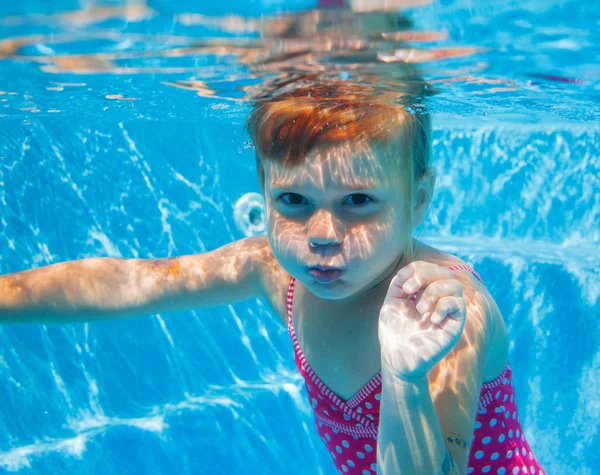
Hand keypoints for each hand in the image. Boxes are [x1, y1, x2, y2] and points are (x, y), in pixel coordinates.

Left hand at [378, 261, 466, 381]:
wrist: (397, 357)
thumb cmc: (394, 331)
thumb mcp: (392, 302)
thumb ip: (399, 283)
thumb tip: (408, 270)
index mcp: (424, 291)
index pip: (430, 268)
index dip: (417, 268)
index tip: (402, 279)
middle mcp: (439, 299)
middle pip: (444, 272)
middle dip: (425, 275)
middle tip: (409, 290)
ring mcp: (448, 312)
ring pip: (454, 286)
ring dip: (433, 291)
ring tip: (419, 308)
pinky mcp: (455, 326)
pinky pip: (458, 305)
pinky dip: (443, 306)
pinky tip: (431, 319)